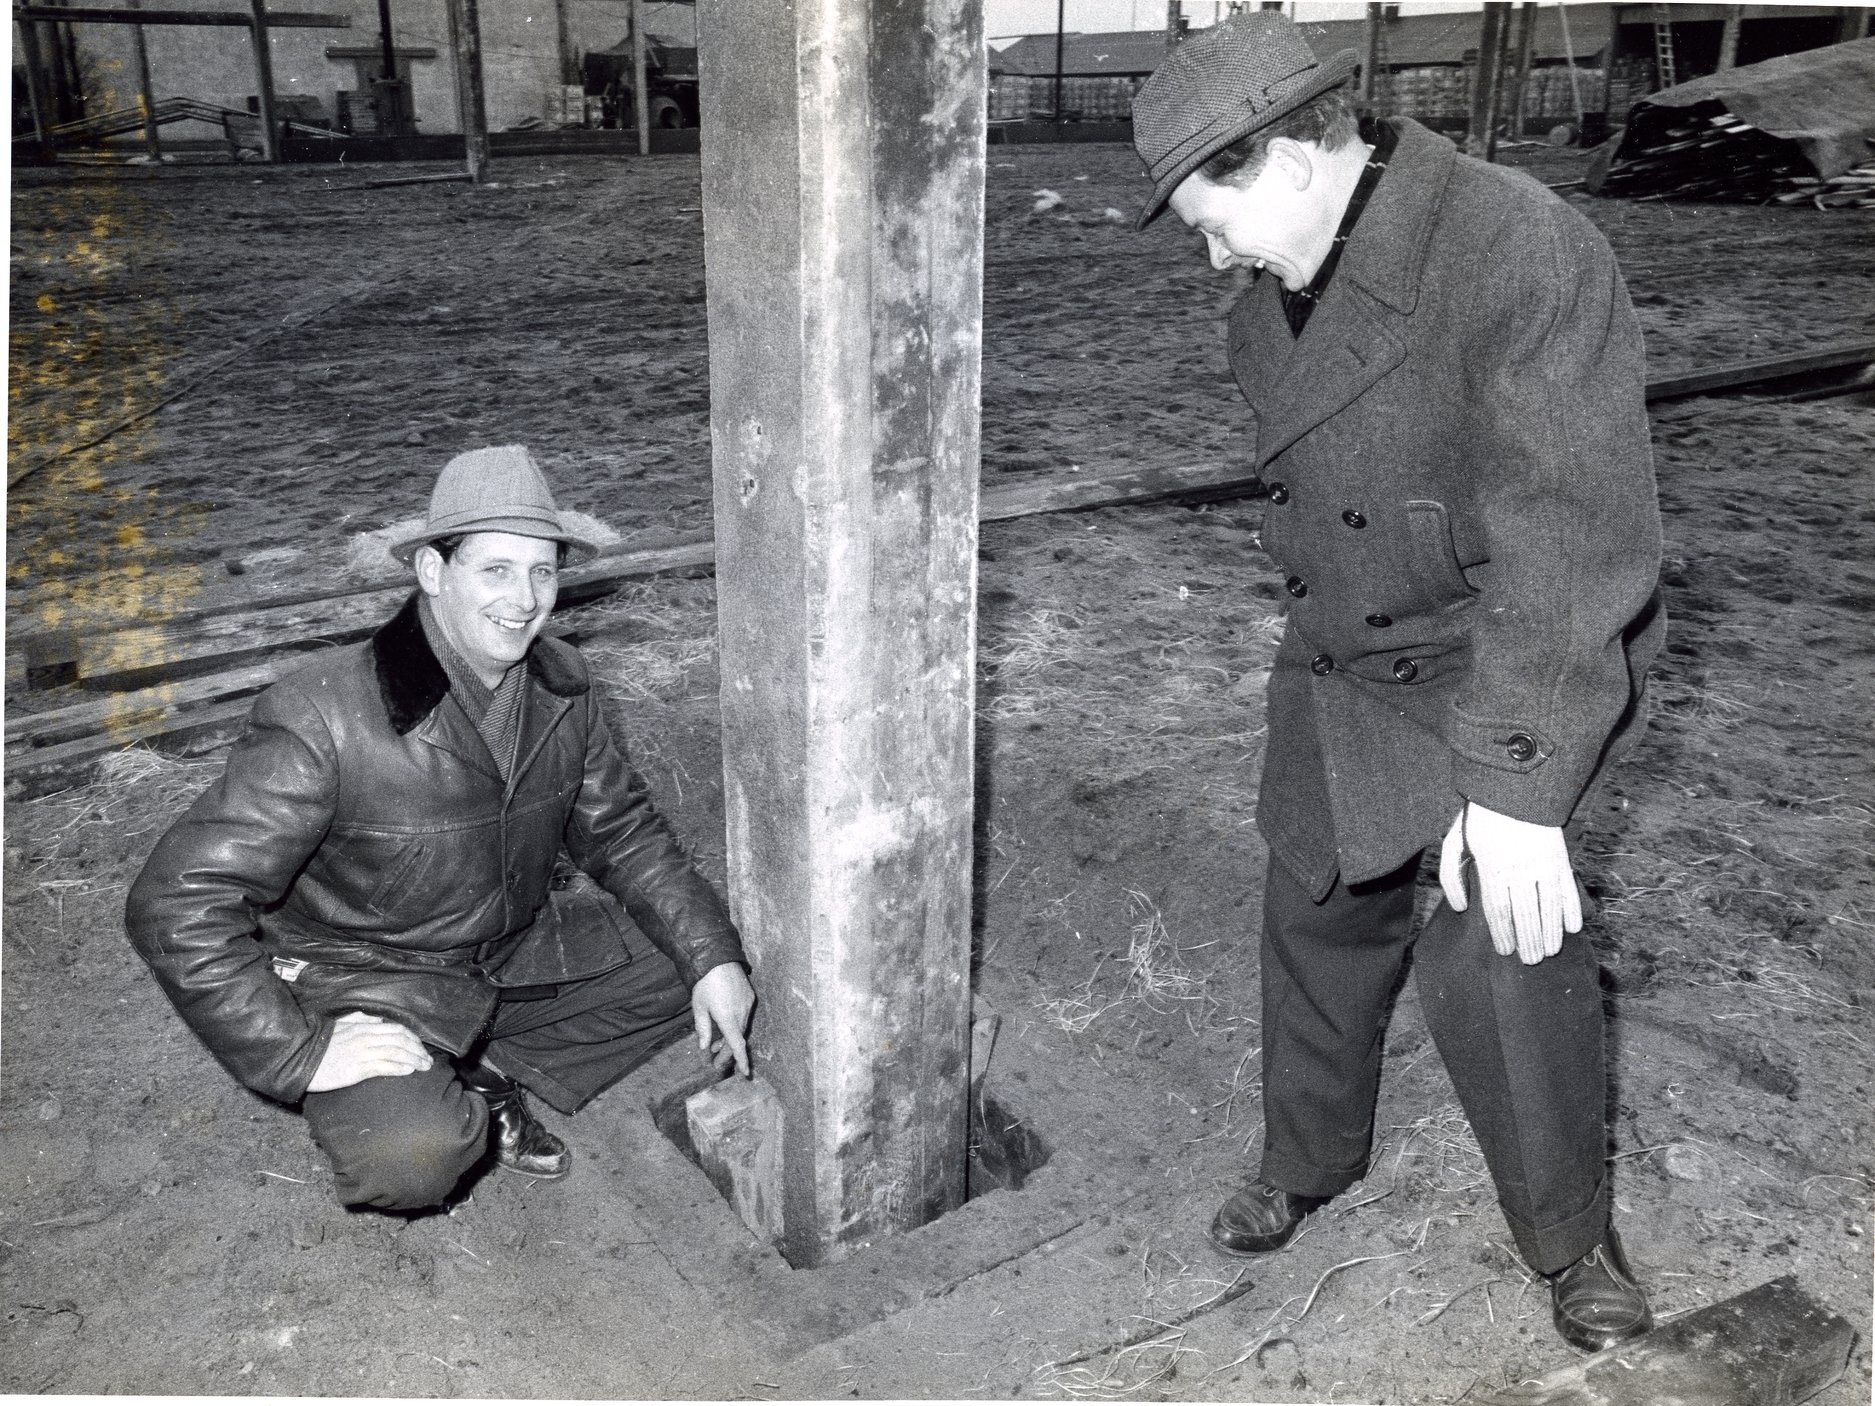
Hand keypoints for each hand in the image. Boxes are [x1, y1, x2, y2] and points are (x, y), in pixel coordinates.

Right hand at [305, 1011, 432, 1092]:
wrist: (297, 1058)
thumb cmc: (316, 1044)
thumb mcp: (338, 1026)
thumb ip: (357, 1020)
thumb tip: (375, 1020)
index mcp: (362, 1027)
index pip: (395, 1029)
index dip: (412, 1037)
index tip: (420, 1046)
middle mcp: (365, 1037)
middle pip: (401, 1040)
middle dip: (418, 1049)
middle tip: (428, 1060)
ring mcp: (362, 1052)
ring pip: (396, 1052)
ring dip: (414, 1059)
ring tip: (425, 1067)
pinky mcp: (357, 1069)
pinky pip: (384, 1066)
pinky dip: (399, 1067)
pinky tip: (409, 1071)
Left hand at [691, 963, 755, 1076]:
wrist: (718, 957)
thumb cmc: (705, 982)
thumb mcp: (699, 1007)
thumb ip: (703, 1029)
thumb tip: (705, 1047)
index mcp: (728, 1017)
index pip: (737, 1045)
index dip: (741, 1060)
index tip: (745, 1073)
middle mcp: (741, 1012)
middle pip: (738, 1039)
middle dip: (728, 1053)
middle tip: (716, 1063)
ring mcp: (747, 1004)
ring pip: (741, 1028)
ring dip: (731, 1039)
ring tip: (717, 1046)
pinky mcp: (749, 996)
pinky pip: (744, 1016)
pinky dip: (736, 1025)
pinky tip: (726, 1026)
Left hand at [1439, 801, 1582, 964]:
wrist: (1514, 787)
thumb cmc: (1479, 820)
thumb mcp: (1454, 843)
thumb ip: (1451, 876)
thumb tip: (1459, 908)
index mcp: (1492, 867)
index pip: (1498, 910)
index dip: (1503, 934)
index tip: (1506, 951)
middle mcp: (1518, 869)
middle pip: (1525, 915)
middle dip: (1529, 941)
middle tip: (1531, 960)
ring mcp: (1542, 864)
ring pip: (1548, 907)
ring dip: (1551, 932)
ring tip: (1550, 951)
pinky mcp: (1560, 858)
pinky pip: (1568, 889)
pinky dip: (1572, 910)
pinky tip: (1573, 928)